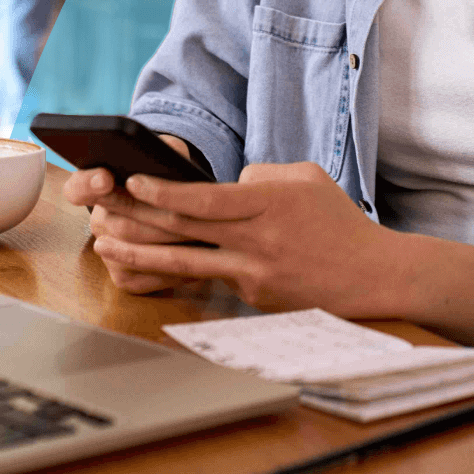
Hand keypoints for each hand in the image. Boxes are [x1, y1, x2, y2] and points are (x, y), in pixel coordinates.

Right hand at [62, 135, 202, 293]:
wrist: (176, 205)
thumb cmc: (171, 173)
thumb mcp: (167, 153)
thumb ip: (160, 152)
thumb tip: (163, 159)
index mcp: (99, 186)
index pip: (79, 187)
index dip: (89, 184)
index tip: (106, 178)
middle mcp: (99, 221)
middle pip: (121, 225)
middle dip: (158, 220)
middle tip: (188, 213)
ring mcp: (109, 252)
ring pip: (135, 254)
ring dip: (171, 245)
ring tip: (203, 234)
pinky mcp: (124, 276)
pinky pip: (145, 279)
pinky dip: (174, 270)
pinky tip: (199, 257)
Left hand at [88, 162, 402, 314]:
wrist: (372, 276)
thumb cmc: (339, 220)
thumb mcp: (306, 178)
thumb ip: (262, 176)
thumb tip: (225, 185)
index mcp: (269, 204)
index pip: (205, 199)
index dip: (165, 192)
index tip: (133, 182)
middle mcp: (256, 241)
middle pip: (185, 228)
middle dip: (138, 216)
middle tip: (101, 206)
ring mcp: (253, 274)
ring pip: (186, 262)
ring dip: (140, 252)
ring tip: (106, 243)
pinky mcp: (253, 298)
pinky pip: (211, 278)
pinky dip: (179, 269)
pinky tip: (151, 263)